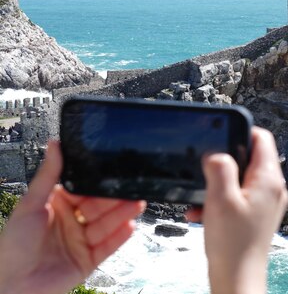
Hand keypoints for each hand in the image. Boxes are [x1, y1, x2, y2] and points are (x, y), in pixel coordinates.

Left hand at [0, 141, 145, 293]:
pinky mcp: (88, 260)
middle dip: (116, 199)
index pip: (85, 190)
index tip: (115, 172)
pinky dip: (119, 237)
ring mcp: (81, 241)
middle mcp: (71, 221)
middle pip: (99, 207)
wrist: (13, 286)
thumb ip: (47, 175)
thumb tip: (55, 144)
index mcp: (57, 205)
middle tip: (133, 188)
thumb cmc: (13, 246)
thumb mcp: (30, 204)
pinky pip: (108, 247)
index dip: (99, 183)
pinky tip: (130, 226)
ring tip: (137, 204)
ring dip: (123, 215)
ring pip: (106, 225)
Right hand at [188, 127, 287, 293]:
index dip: (240, 131)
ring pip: (241, 179)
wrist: (238, 279)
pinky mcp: (258, 216)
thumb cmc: (232, 244)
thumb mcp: (220, 198)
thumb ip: (219, 168)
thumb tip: (217, 153)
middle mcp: (273, 188)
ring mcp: (267, 203)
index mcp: (268, 179)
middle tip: (207, 172)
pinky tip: (204, 214)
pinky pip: (239, 197)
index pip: (262, 137)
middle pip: (250, 157)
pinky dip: (221, 200)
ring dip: (219, 184)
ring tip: (203, 199)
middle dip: (225, 162)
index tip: (220, 136)